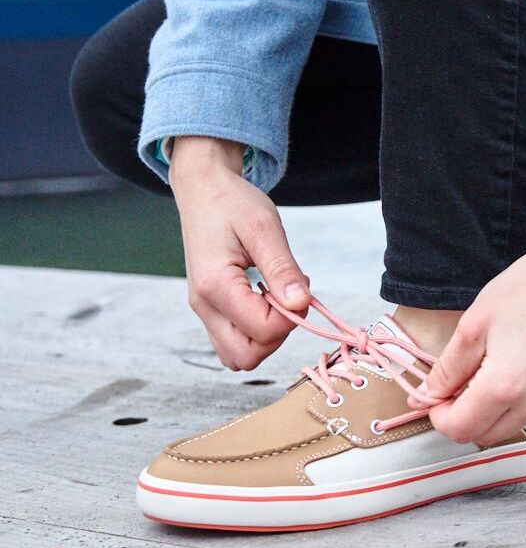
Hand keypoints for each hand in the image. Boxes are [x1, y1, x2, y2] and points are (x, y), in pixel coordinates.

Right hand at [169, 136, 310, 369]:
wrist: (204, 192)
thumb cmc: (232, 204)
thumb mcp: (265, 227)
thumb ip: (282, 268)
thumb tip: (300, 304)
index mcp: (215, 285)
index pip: (263, 331)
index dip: (291, 317)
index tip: (298, 286)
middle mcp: (203, 305)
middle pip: (246, 356)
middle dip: (278, 335)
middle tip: (287, 297)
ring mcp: (204, 310)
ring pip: (238, 355)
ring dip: (267, 336)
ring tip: (276, 296)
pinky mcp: (210, 310)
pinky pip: (233, 341)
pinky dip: (256, 332)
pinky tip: (266, 300)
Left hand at [419, 241, 525, 444]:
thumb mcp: (474, 324)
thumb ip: (448, 368)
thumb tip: (429, 394)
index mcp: (504, 386)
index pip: (460, 429)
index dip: (439, 417)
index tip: (437, 398)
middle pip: (486, 436)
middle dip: (465, 418)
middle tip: (459, 387)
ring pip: (515, 426)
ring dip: (496, 412)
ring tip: (493, 374)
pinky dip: (524, 401)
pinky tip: (523, 370)